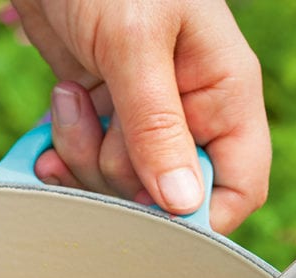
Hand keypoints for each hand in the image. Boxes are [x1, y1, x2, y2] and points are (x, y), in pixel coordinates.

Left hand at [12, 0, 270, 232]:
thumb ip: (157, 126)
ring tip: (73, 98)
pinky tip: (57, 113)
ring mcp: (145, 117)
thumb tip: (182, 203)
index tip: (153, 210)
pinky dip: (65, 149)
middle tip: (99, 117)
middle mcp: (190, 113)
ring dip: (85, 154)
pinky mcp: (106, 114)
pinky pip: (88, 163)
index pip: (238, 188)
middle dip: (121, 175)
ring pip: (120, 183)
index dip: (200, 217)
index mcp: (225, 94)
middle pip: (167, 197)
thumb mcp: (135, 42)